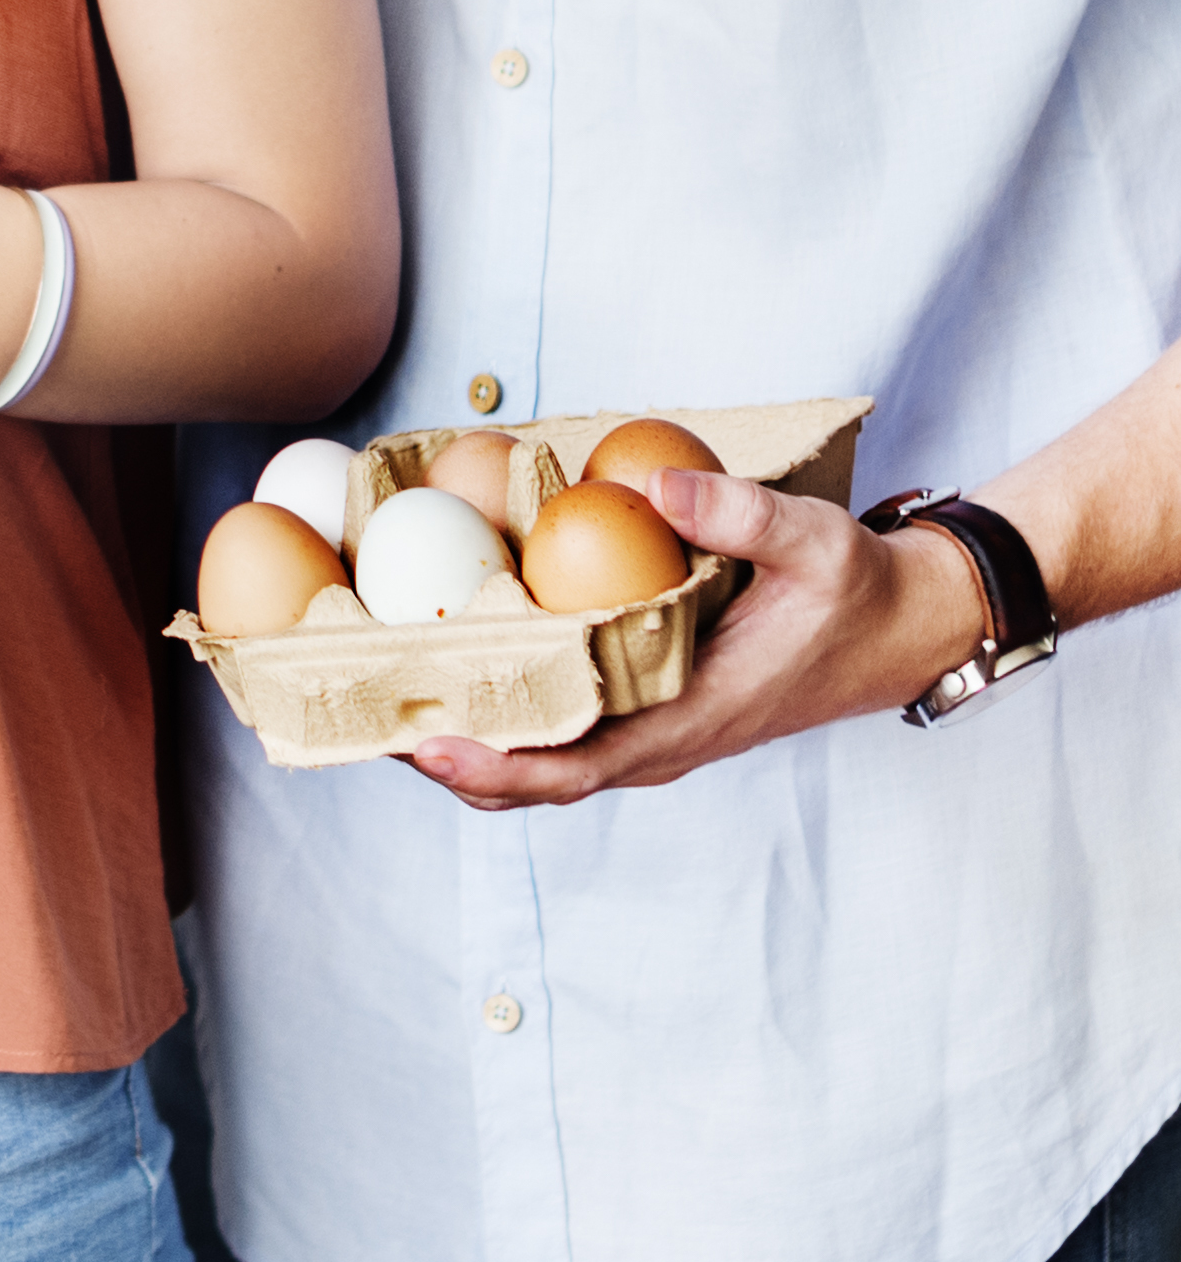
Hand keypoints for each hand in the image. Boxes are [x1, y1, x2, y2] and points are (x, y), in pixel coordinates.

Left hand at [407, 469, 992, 807]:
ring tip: (377, 707)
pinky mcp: (644, 714)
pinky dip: (500, 716)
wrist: (902, 626)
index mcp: (687, 723)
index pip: (570, 771)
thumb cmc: (861, 592)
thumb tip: (652, 481)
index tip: (427, 748)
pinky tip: (450, 675)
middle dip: (445, 760)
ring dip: (462, 742)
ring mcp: (647, 735)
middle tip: (359, 723)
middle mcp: (655, 744)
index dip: (494, 768)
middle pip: (528, 779)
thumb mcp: (815, 540)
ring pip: (536, 761)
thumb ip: (740, 513)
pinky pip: (558, 731)